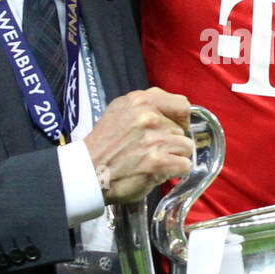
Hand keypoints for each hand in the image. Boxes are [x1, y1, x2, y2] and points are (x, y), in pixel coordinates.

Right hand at [85, 88, 193, 202]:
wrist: (88, 173)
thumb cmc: (103, 145)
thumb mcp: (119, 111)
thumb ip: (146, 107)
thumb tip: (172, 113)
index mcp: (140, 101)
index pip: (181, 104)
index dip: (180, 119)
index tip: (173, 127)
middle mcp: (148, 117)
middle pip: (182, 130)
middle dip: (171, 141)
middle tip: (150, 150)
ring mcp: (154, 140)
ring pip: (186, 147)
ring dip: (174, 157)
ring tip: (153, 161)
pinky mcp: (158, 162)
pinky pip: (185, 165)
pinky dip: (174, 172)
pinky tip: (157, 172)